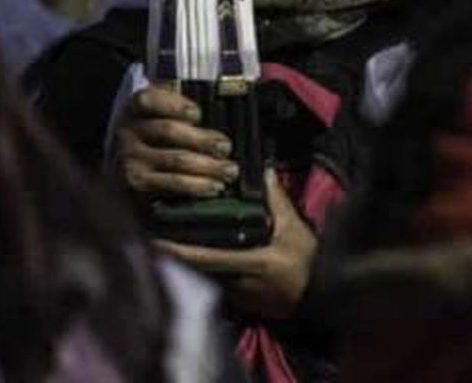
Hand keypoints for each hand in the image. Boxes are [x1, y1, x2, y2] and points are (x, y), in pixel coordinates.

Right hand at [115, 86, 239, 197]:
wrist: (125, 166)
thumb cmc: (152, 135)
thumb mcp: (157, 114)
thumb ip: (179, 109)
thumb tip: (218, 113)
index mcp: (135, 107)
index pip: (149, 99)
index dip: (175, 105)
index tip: (197, 114)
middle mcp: (129, 130)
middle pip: (168, 131)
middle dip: (202, 139)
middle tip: (225, 146)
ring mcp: (131, 157)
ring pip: (176, 159)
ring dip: (209, 166)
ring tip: (229, 170)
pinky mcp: (138, 182)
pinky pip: (173, 182)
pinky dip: (197, 185)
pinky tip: (213, 185)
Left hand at [155, 169, 317, 318]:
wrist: (320, 295)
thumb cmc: (308, 261)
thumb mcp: (294, 229)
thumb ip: (276, 201)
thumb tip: (264, 171)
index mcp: (252, 263)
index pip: (207, 258)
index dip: (179, 251)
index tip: (156, 241)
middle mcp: (240, 282)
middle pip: (198, 269)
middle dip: (176, 255)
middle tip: (151, 236)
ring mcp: (238, 294)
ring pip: (205, 277)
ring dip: (187, 263)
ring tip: (165, 243)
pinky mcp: (240, 300)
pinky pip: (215, 283)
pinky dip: (203, 271)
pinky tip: (193, 257)